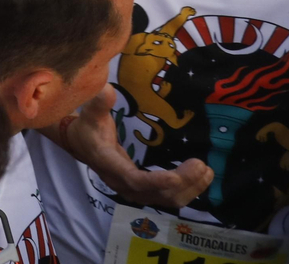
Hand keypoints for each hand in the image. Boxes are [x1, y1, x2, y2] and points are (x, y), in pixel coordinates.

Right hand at [58, 85, 213, 208]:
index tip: (177, 177)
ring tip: (207, 171)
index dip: (155, 181)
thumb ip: (99, 103)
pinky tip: (200, 178)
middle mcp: (122, 183)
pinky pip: (169, 198)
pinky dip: (188, 191)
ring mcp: (134, 191)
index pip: (133, 180)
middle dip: (182, 183)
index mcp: (109, 164)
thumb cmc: (88, 128)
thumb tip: (107, 88)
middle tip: (201, 164)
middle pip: (157, 193)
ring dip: (190, 189)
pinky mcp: (144, 191)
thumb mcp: (91, 114)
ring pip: (166, 199)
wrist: (81, 145)